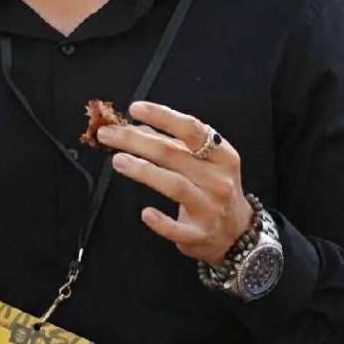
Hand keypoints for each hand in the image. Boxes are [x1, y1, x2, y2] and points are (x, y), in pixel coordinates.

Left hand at [96, 101, 252, 267]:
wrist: (236, 232)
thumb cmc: (211, 187)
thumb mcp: (201, 161)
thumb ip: (169, 143)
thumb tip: (134, 125)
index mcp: (221, 155)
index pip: (191, 129)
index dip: (162, 116)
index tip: (135, 108)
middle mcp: (218, 179)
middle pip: (173, 154)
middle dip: (136, 141)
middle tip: (107, 134)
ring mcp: (210, 207)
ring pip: (175, 185)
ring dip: (143, 171)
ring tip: (117, 160)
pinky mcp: (200, 234)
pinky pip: (178, 228)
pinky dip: (162, 222)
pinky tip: (145, 213)